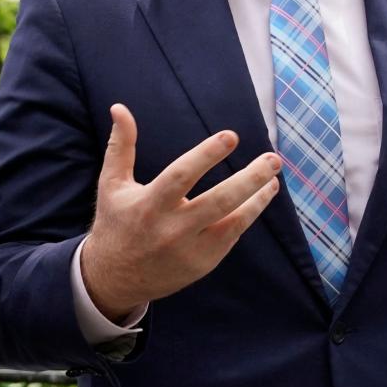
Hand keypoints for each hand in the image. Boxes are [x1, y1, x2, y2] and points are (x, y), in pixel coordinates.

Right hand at [81, 103, 281, 319]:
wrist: (115, 277)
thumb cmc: (115, 222)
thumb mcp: (111, 184)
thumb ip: (121, 145)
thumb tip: (120, 108)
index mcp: (149, 205)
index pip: (181, 176)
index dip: (206, 155)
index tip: (231, 137)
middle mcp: (172, 229)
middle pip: (219, 201)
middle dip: (250, 179)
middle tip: (273, 159)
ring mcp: (190, 249)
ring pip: (233, 221)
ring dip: (258, 198)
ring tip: (275, 177)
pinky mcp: (203, 263)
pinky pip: (232, 235)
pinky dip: (248, 215)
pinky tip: (260, 196)